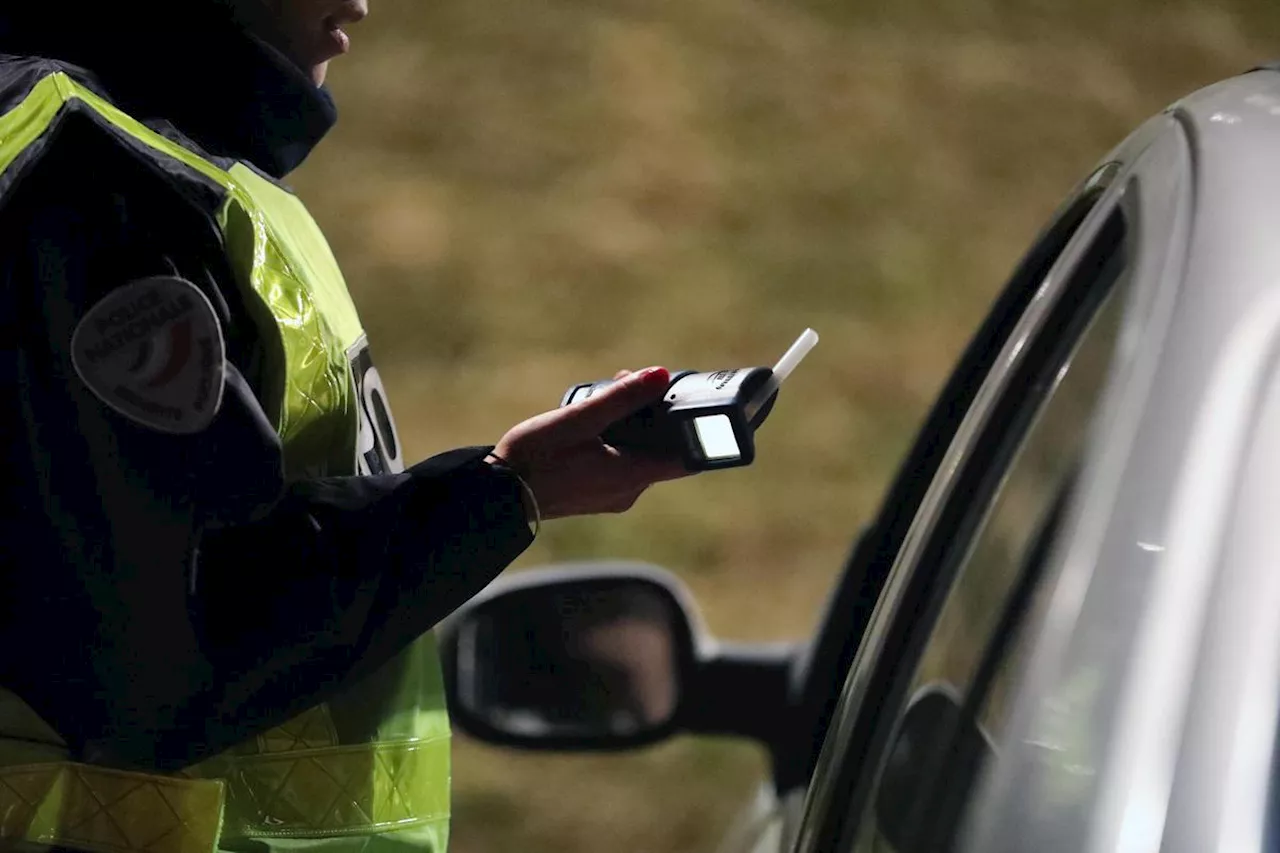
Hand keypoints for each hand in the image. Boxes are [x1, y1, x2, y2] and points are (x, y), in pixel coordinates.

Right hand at [489, 367, 690, 519]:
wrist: (496, 495)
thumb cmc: (534, 458)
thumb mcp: (578, 419)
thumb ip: (622, 397)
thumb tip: (660, 374)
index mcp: (632, 476)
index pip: (688, 458)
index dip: (698, 431)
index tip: (693, 403)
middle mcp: (628, 491)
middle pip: (662, 451)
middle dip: (656, 417)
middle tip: (635, 386)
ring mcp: (612, 495)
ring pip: (639, 456)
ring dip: (633, 427)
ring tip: (607, 397)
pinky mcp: (596, 493)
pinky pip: (621, 464)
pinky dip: (618, 441)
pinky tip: (594, 423)